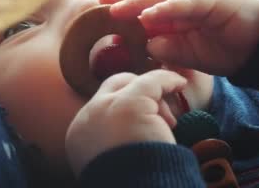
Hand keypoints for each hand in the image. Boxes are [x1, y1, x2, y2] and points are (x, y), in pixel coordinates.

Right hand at [65, 70, 186, 176]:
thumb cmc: (131, 183)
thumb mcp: (114, 163)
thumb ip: (115, 144)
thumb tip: (133, 135)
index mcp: (79, 135)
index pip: (101, 107)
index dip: (126, 108)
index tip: (148, 122)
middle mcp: (87, 117)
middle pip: (114, 86)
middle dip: (138, 92)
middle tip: (160, 115)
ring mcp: (107, 107)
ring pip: (134, 84)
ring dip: (154, 98)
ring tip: (169, 125)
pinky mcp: (131, 103)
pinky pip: (153, 81)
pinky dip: (168, 81)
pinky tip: (179, 84)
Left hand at [99, 0, 258, 75]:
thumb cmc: (226, 47)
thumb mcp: (191, 53)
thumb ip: (170, 49)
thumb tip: (147, 45)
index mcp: (179, 11)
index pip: (147, 7)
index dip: (125, 8)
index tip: (101, 12)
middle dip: (125, 1)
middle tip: (100, 4)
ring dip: (140, 2)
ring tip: (118, 9)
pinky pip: (187, 3)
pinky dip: (168, 8)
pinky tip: (150, 15)